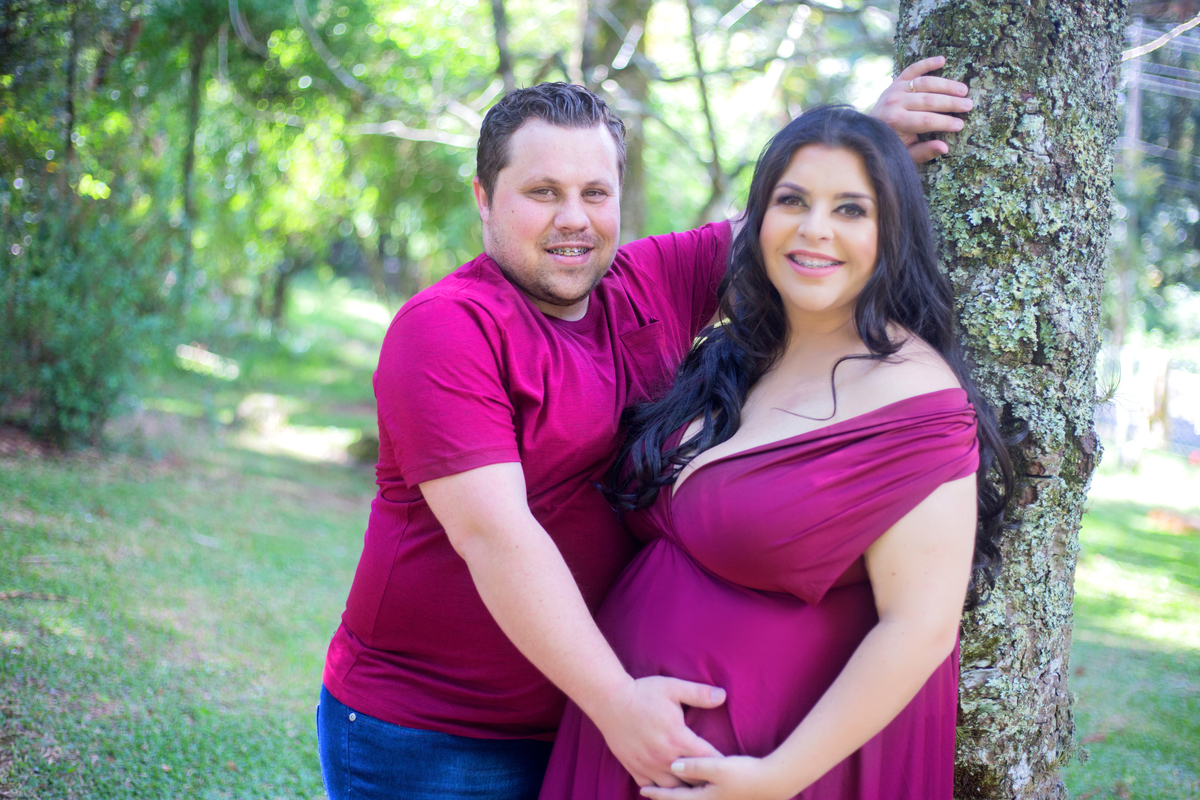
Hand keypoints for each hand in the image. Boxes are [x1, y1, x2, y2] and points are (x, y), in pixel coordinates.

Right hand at [590, 675, 726, 787]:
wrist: (609, 700)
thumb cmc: (643, 693)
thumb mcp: (673, 688)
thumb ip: (700, 694)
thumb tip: (723, 695)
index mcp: (678, 738)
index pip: (708, 759)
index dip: (721, 763)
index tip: (729, 765)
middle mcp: (664, 757)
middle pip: (693, 779)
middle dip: (705, 779)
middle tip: (715, 780)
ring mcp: (648, 765)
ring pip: (672, 788)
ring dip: (684, 787)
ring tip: (695, 788)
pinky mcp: (634, 767)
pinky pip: (650, 788)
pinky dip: (660, 790)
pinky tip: (668, 787)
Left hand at [639, 755, 789, 799]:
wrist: (773, 782)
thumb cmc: (745, 773)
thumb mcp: (718, 767)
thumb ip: (694, 766)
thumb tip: (673, 765)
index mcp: (704, 799)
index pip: (674, 797)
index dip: (657, 793)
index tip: (642, 790)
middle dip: (664, 798)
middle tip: (647, 791)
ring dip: (677, 796)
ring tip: (665, 791)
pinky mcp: (726, 797)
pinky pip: (700, 797)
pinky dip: (690, 795)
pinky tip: (691, 788)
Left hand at [869, 56, 972, 162]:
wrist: (869, 131)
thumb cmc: (890, 145)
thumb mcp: (905, 153)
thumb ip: (923, 152)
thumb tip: (944, 148)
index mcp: (895, 122)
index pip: (926, 120)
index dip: (945, 122)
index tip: (961, 125)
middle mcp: (894, 103)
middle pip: (928, 100)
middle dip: (951, 103)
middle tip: (969, 105)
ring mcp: (894, 89)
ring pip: (924, 83)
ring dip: (946, 85)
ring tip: (964, 90)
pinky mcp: (896, 81)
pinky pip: (912, 69)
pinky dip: (927, 63)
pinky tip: (942, 60)